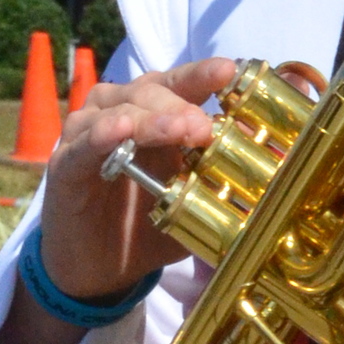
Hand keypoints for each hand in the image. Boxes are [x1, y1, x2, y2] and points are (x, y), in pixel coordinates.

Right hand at [0, 59, 237, 343]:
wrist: (101, 271)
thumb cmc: (147, 226)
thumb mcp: (194, 201)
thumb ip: (223, 178)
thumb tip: (277, 163)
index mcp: (154, 114)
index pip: (180, 83)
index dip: (204, 75)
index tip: (233, 72)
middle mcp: (120, 112)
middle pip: (151, 90)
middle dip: (182, 104)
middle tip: (206, 126)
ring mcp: (89, 134)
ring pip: (120, 110)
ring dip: (152, 118)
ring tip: (180, 130)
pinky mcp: (66, 164)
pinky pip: (85, 145)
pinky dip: (103, 136)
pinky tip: (119, 133)